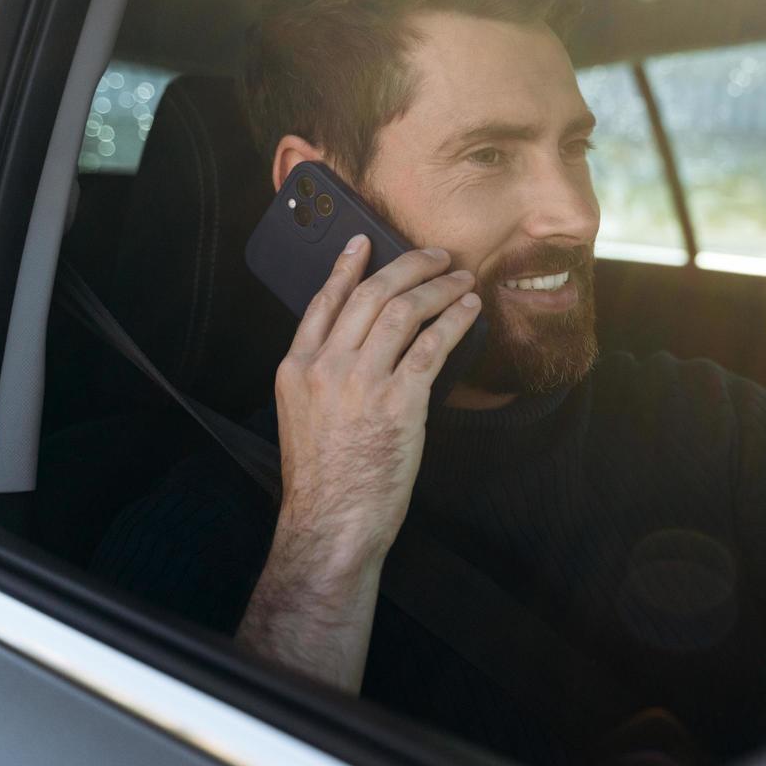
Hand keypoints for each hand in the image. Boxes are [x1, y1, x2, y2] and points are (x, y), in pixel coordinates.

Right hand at [272, 233, 480, 568]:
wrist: (332, 522)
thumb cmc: (325, 479)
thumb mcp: (304, 417)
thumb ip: (324, 377)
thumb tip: (361, 346)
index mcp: (296, 369)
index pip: (323, 301)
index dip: (347, 267)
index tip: (364, 243)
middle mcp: (326, 367)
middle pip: (371, 296)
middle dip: (408, 266)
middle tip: (435, 255)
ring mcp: (362, 382)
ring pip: (405, 312)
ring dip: (439, 288)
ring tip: (461, 279)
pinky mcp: (399, 402)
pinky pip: (433, 345)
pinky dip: (455, 321)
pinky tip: (469, 311)